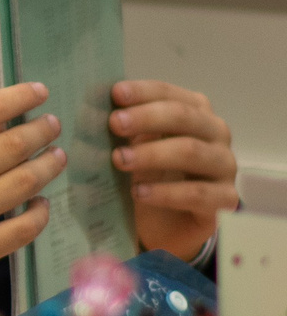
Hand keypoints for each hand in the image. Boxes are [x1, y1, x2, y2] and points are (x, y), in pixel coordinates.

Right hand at [0, 82, 64, 315]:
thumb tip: (5, 121)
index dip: (20, 97)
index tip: (39, 92)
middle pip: (14, 146)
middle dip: (42, 131)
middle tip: (53, 126)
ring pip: (26, 184)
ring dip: (48, 166)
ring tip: (56, 157)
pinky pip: (24, 227)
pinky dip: (40, 211)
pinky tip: (40, 203)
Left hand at [111, 80, 236, 258]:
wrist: (167, 223)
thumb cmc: (149, 175)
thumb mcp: (132, 148)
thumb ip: (121, 129)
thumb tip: (89, 109)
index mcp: (194, 112)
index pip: (170, 94)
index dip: (143, 92)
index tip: (115, 93)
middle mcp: (215, 133)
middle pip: (184, 117)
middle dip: (147, 117)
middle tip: (114, 123)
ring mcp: (225, 166)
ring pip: (192, 152)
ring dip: (152, 153)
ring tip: (120, 160)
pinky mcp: (226, 200)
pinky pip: (198, 193)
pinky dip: (165, 192)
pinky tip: (138, 193)